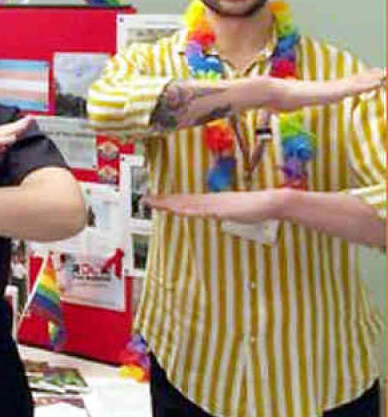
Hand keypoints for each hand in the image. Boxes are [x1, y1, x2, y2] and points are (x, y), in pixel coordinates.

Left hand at [144, 188, 289, 223]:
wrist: (270, 202)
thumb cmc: (254, 208)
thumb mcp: (233, 212)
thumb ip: (223, 213)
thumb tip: (216, 216)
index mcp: (211, 201)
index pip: (185, 200)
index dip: (169, 200)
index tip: (154, 200)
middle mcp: (209, 200)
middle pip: (181, 200)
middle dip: (162, 201)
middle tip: (145, 199)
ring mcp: (214, 204)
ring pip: (186, 204)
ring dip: (169, 204)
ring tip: (154, 203)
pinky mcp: (221, 209)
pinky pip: (201, 211)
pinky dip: (188, 211)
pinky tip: (177, 211)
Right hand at [264, 69, 384, 111]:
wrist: (272, 92)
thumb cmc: (275, 99)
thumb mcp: (285, 106)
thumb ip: (286, 105)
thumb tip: (275, 109)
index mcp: (321, 90)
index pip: (343, 85)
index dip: (356, 80)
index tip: (368, 77)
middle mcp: (328, 88)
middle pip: (353, 81)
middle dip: (369, 76)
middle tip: (383, 71)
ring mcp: (331, 89)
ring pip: (357, 83)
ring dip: (373, 79)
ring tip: (386, 74)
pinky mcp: (331, 92)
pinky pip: (353, 88)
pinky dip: (367, 84)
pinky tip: (378, 83)